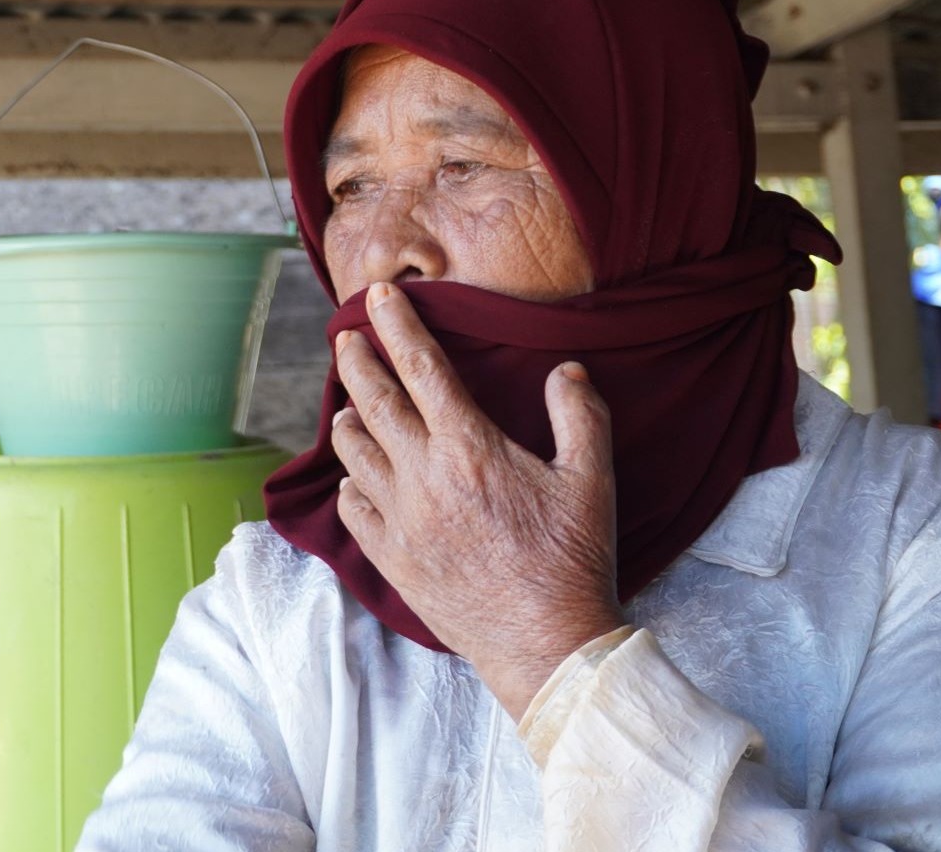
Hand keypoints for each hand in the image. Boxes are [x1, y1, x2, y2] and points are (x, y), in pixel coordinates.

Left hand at [332, 281, 623, 716]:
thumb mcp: (592, 480)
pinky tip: (360, 478)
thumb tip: (566, 369)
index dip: (398, 325)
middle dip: (357, 362)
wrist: (547, 645)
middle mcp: (424, 477)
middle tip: (347, 337)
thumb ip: (580, 416)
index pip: (423, 368)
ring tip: (350, 405)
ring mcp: (402, 520)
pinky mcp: (392, 560)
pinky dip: (352, 484)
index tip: (377, 296)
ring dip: (350, 421)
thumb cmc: (574, 562)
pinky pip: (354, 510)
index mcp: (470, 448)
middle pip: (374, 402)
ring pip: (356, 454)